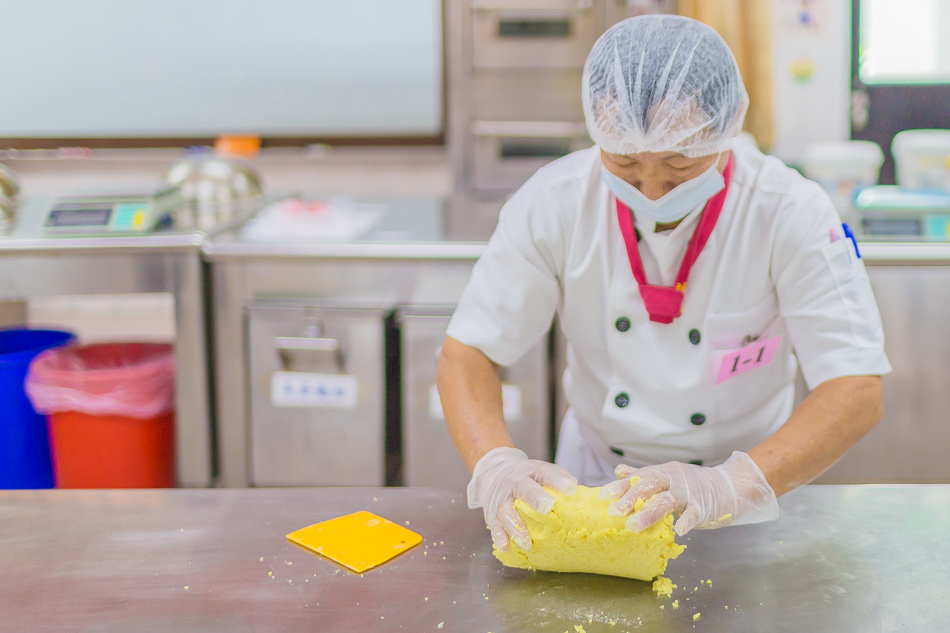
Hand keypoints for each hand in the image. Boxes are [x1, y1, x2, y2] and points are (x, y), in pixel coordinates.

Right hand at [467, 447, 577, 552]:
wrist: (494, 473)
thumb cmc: (527, 478)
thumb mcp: (541, 473)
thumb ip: (558, 483)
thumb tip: (577, 496)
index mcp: (532, 471)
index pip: (546, 472)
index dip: (558, 480)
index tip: (571, 489)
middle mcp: (515, 482)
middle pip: (524, 488)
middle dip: (535, 498)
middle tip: (547, 508)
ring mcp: (502, 498)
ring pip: (506, 511)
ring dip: (517, 527)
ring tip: (527, 543)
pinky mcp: (492, 514)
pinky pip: (495, 526)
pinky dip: (500, 536)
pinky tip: (506, 547)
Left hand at [599, 451, 778, 535]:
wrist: (726, 486)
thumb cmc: (690, 484)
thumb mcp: (665, 475)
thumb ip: (642, 475)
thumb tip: (618, 471)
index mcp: (661, 473)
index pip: (637, 477)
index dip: (620, 486)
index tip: (603, 496)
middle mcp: (673, 480)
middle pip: (650, 485)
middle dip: (631, 498)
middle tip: (614, 512)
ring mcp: (688, 493)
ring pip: (667, 500)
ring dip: (649, 513)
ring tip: (634, 526)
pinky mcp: (703, 507)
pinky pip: (694, 514)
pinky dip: (687, 521)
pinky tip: (679, 530)